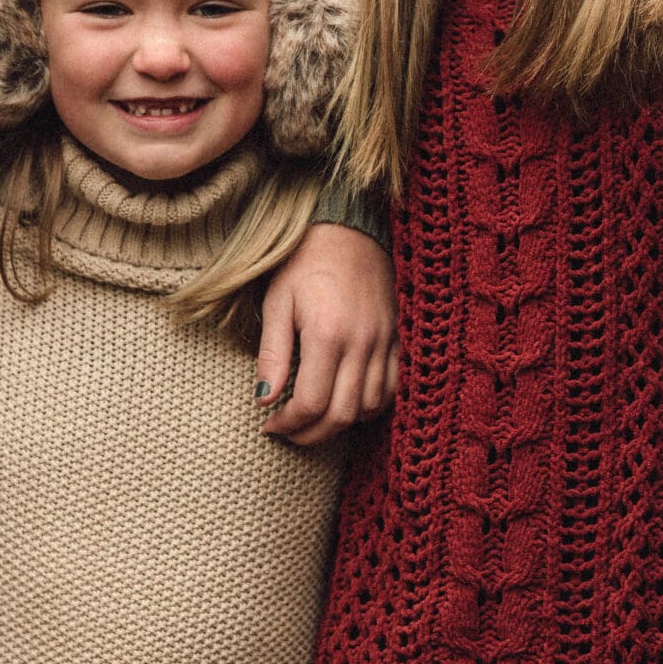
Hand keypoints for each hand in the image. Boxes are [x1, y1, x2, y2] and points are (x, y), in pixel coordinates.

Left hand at [256, 222, 397, 445]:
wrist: (349, 229)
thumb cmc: (306, 262)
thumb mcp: (277, 302)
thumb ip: (272, 354)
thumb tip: (263, 398)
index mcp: (328, 334)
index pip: (312, 403)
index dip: (289, 423)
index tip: (270, 424)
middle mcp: (362, 343)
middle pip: (342, 415)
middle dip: (311, 434)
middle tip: (288, 432)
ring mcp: (385, 342)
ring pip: (370, 407)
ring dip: (341, 423)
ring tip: (314, 420)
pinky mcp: (399, 338)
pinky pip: (393, 388)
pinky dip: (371, 406)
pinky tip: (348, 402)